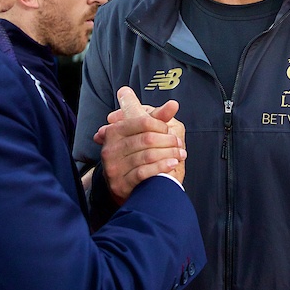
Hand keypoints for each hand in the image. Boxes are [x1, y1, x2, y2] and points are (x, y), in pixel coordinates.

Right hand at [94, 87, 185, 202]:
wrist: (127, 185)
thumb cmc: (135, 154)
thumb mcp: (142, 132)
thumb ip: (157, 117)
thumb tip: (173, 104)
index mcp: (114, 131)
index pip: (142, 121)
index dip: (160, 125)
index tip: (167, 129)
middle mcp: (110, 149)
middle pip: (147, 139)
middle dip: (168, 141)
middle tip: (178, 144)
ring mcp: (114, 167)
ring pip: (147, 155)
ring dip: (169, 154)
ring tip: (179, 154)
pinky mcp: (120, 184)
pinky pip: (144, 172)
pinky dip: (161, 167)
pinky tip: (171, 164)